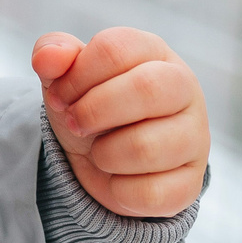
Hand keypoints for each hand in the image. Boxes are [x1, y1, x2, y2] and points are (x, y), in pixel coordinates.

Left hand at [32, 28, 208, 218]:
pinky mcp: (191, 182)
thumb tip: (46, 57)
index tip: (59, 98)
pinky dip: (119, 191)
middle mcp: (184, 88)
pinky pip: (151, 193)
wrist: (103, 160)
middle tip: (75, 124)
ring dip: (104, 155)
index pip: (114, 49)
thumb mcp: (65, 77)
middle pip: (145, 89)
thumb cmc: (90, 106)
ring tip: (100, 152)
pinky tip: (118, 179)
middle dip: (93, 112)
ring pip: (146, 148)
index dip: (75, 77)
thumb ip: (52, 55)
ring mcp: (195, 136)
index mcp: (153, 52)